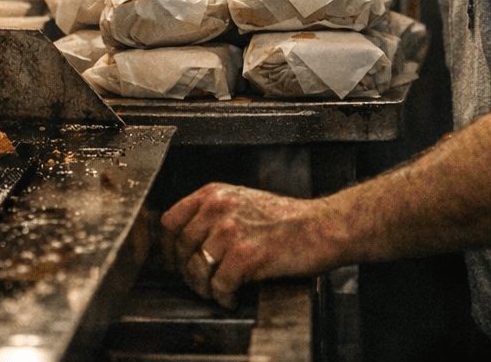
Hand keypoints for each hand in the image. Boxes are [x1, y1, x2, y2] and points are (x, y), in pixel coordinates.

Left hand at [159, 183, 335, 308]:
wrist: (322, 227)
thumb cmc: (286, 218)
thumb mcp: (242, 202)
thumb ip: (212, 214)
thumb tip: (185, 240)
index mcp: (214, 194)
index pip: (170, 220)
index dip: (168, 246)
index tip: (173, 261)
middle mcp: (218, 208)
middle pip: (180, 247)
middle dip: (186, 271)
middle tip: (200, 283)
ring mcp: (231, 231)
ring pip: (196, 268)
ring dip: (204, 287)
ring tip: (216, 292)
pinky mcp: (246, 255)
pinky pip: (219, 285)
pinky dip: (223, 297)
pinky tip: (232, 297)